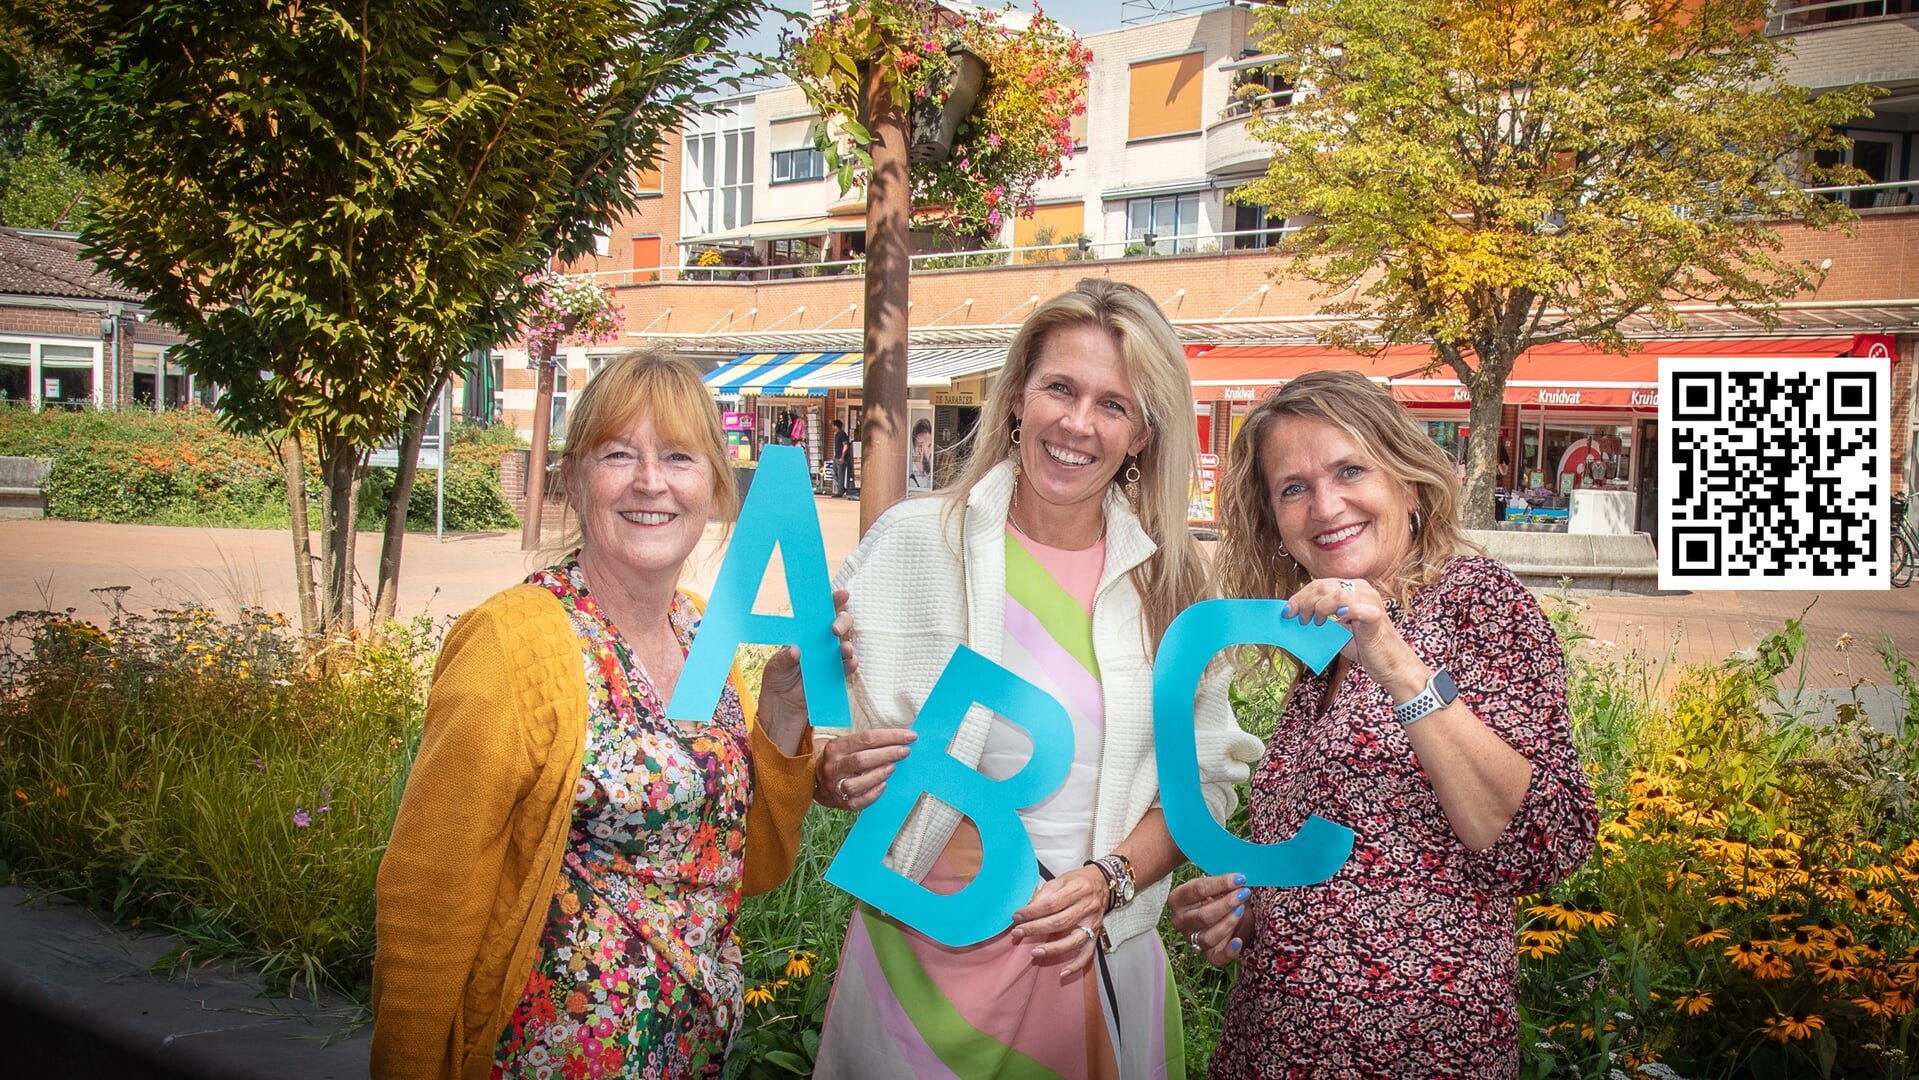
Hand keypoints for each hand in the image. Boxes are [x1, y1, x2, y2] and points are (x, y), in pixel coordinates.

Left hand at [759, 589, 857, 754]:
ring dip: (847, 645)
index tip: (841, 595)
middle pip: (838, 625)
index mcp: (804, 635)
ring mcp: (828, 660)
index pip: (819, 614)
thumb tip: (797, 650)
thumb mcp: (775, 668)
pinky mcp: (833, 676)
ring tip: (846, 649)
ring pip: (845, 645)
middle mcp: (819, 644)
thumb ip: (785, 658)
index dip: (832, 602)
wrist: (781, 711)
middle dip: (842, 621)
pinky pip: (846, 668)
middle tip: (835, 628)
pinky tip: (851, 663)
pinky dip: (850, 665)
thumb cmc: (776, 681)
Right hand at [813, 726, 915, 810]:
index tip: (909, 736)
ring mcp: (835, 785)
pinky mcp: (839, 801)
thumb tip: (898, 740)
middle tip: (905, 751)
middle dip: (888, 754)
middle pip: (862, 759)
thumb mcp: (846, 744)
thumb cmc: (838, 758)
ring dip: (878, 775)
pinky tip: (884, 786)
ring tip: (893, 768)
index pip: (866, 738)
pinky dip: (872, 795)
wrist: (813, 776)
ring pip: (856, 783)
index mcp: (836, 747)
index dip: (890, 736)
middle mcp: (833, 766)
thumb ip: (868, 743)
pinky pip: (857, 802)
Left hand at [1010, 866, 1107, 978]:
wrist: (1103, 882)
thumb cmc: (1079, 881)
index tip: (1017, 916)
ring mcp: (1093, 922)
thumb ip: (1045, 894)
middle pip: (1060, 922)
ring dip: (1053, 949)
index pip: (1051, 903)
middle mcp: (1087, 906)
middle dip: (1036, 929)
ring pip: (1073, 940)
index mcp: (1078, 889)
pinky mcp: (1096, 934)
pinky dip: (1076, 964)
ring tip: (1035, 952)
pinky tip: (1063, 972)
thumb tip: (1026, 910)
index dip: (1032, 911)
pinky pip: (1088, 953)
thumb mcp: (1061, 879)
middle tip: (1018, 933)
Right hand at [1167, 872, 1252, 967]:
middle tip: (1243, 894)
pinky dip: (1229, 952)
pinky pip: (1216, 958)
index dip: (1220, 884)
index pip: (1197, 890)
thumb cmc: (1217, 896)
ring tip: (1241, 910)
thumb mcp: (1216, 885)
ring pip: (1208, 937)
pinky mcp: (1207, 954)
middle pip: (1202, 915)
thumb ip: (1221, 880)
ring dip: (1228, 923)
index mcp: (1178, 899)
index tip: (1239, 878)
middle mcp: (1180, 921)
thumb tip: (1237, 873)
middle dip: (1226, 904)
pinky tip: (1238, 941)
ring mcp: (1192, 939)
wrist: (1225, 915)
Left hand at [1282, 577, 1425, 697]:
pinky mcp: (1376, 616)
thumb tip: (1294, 618)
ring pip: (1337, 594)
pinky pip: (1357, 608)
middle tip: (1298, 619)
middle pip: (1324, 586)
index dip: (1300, 596)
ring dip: (1319, 607)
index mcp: (1353, 588)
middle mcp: (1362, 589)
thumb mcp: (1337, 631)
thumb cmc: (1365, 647)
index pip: (1320, 584)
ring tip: (1315, 623)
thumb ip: (1320, 620)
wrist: (1391, 665)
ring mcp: (1371, 601)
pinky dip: (1344, 612)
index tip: (1287, 612)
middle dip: (1304, 602)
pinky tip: (1338, 620)